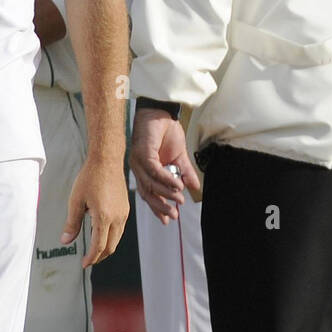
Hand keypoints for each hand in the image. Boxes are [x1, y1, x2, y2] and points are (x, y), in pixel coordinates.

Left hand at [63, 153, 128, 267]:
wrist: (107, 160)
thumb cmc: (90, 178)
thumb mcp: (76, 201)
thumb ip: (72, 223)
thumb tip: (66, 241)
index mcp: (104, 217)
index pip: (99, 246)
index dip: (91, 258)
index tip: (84, 264)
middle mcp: (118, 217)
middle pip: (111, 246)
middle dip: (99, 256)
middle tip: (88, 260)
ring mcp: (124, 213)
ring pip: (117, 239)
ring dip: (106, 247)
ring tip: (94, 250)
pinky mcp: (126, 208)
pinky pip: (120, 229)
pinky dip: (111, 237)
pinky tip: (101, 234)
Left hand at [130, 108, 201, 224]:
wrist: (162, 111)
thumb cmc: (167, 131)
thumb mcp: (180, 156)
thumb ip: (185, 172)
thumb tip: (194, 188)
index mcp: (144, 171)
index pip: (149, 194)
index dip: (157, 207)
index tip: (168, 220)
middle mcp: (138, 168)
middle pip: (147, 193)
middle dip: (161, 206)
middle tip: (174, 215)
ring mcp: (138, 161)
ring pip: (151, 184)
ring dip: (166, 193)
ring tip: (180, 199)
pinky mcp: (142, 152)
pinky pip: (154, 171)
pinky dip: (166, 179)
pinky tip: (177, 185)